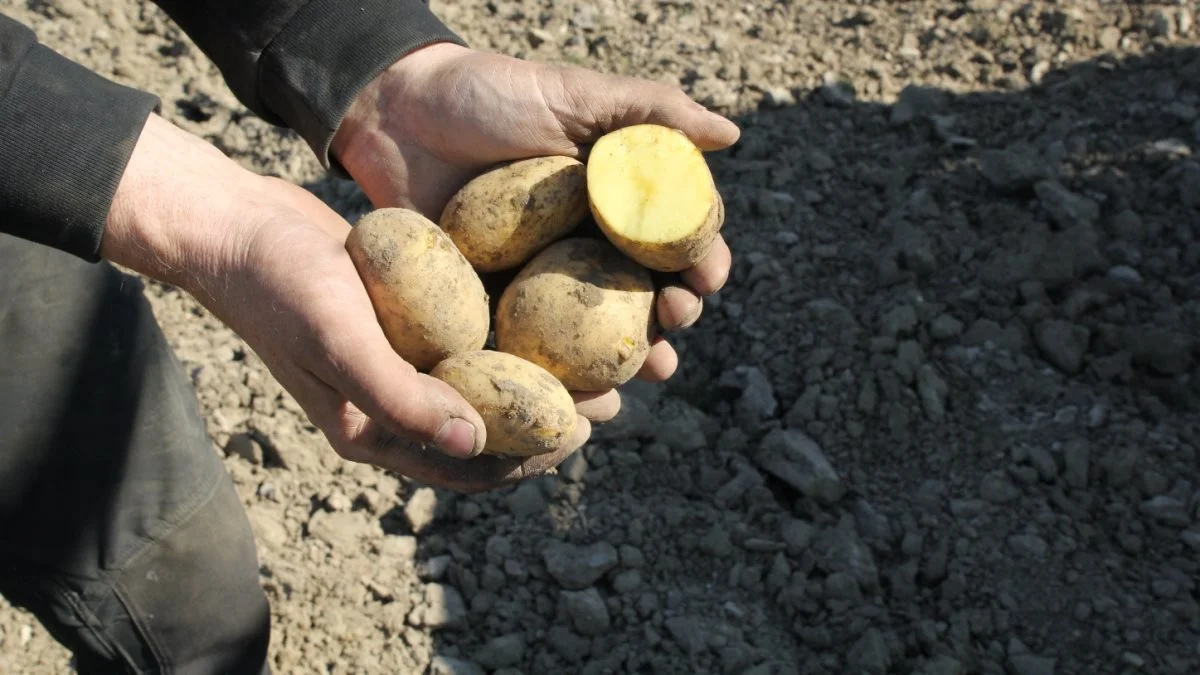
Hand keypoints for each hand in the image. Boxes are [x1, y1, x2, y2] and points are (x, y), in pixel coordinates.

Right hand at [100, 113, 590, 491]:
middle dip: (547, 421)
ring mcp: (400, 365)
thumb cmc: (281, 286)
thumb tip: (473, 447)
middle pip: (487, 432)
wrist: (237, 227)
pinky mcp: (406, 324)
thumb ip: (400, 397)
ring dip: (537, 381)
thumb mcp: (339, 341)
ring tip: (592, 361)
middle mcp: (392, 407)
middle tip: (608, 395)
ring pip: (485, 388)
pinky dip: (509, 340)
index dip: (529, 456)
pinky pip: (469, 343)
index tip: (582, 428)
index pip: (468, 468)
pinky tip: (548, 314)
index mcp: (374, 433)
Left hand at [332, 42, 740, 413]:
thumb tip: (731, 134)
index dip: (701, 259)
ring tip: (648, 371)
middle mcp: (588, 245)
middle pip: (646, 293)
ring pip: (597, 332)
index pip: (674, 237)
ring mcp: (542, 280)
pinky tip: (581, 394)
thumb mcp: (573, 93)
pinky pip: (534, 350)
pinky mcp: (495, 305)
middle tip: (674, 322)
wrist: (395, 112)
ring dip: (632, 357)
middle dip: (674, 316)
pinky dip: (561, 377)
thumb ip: (649, 109)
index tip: (707, 277)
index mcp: (616, 200)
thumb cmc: (488, 93)